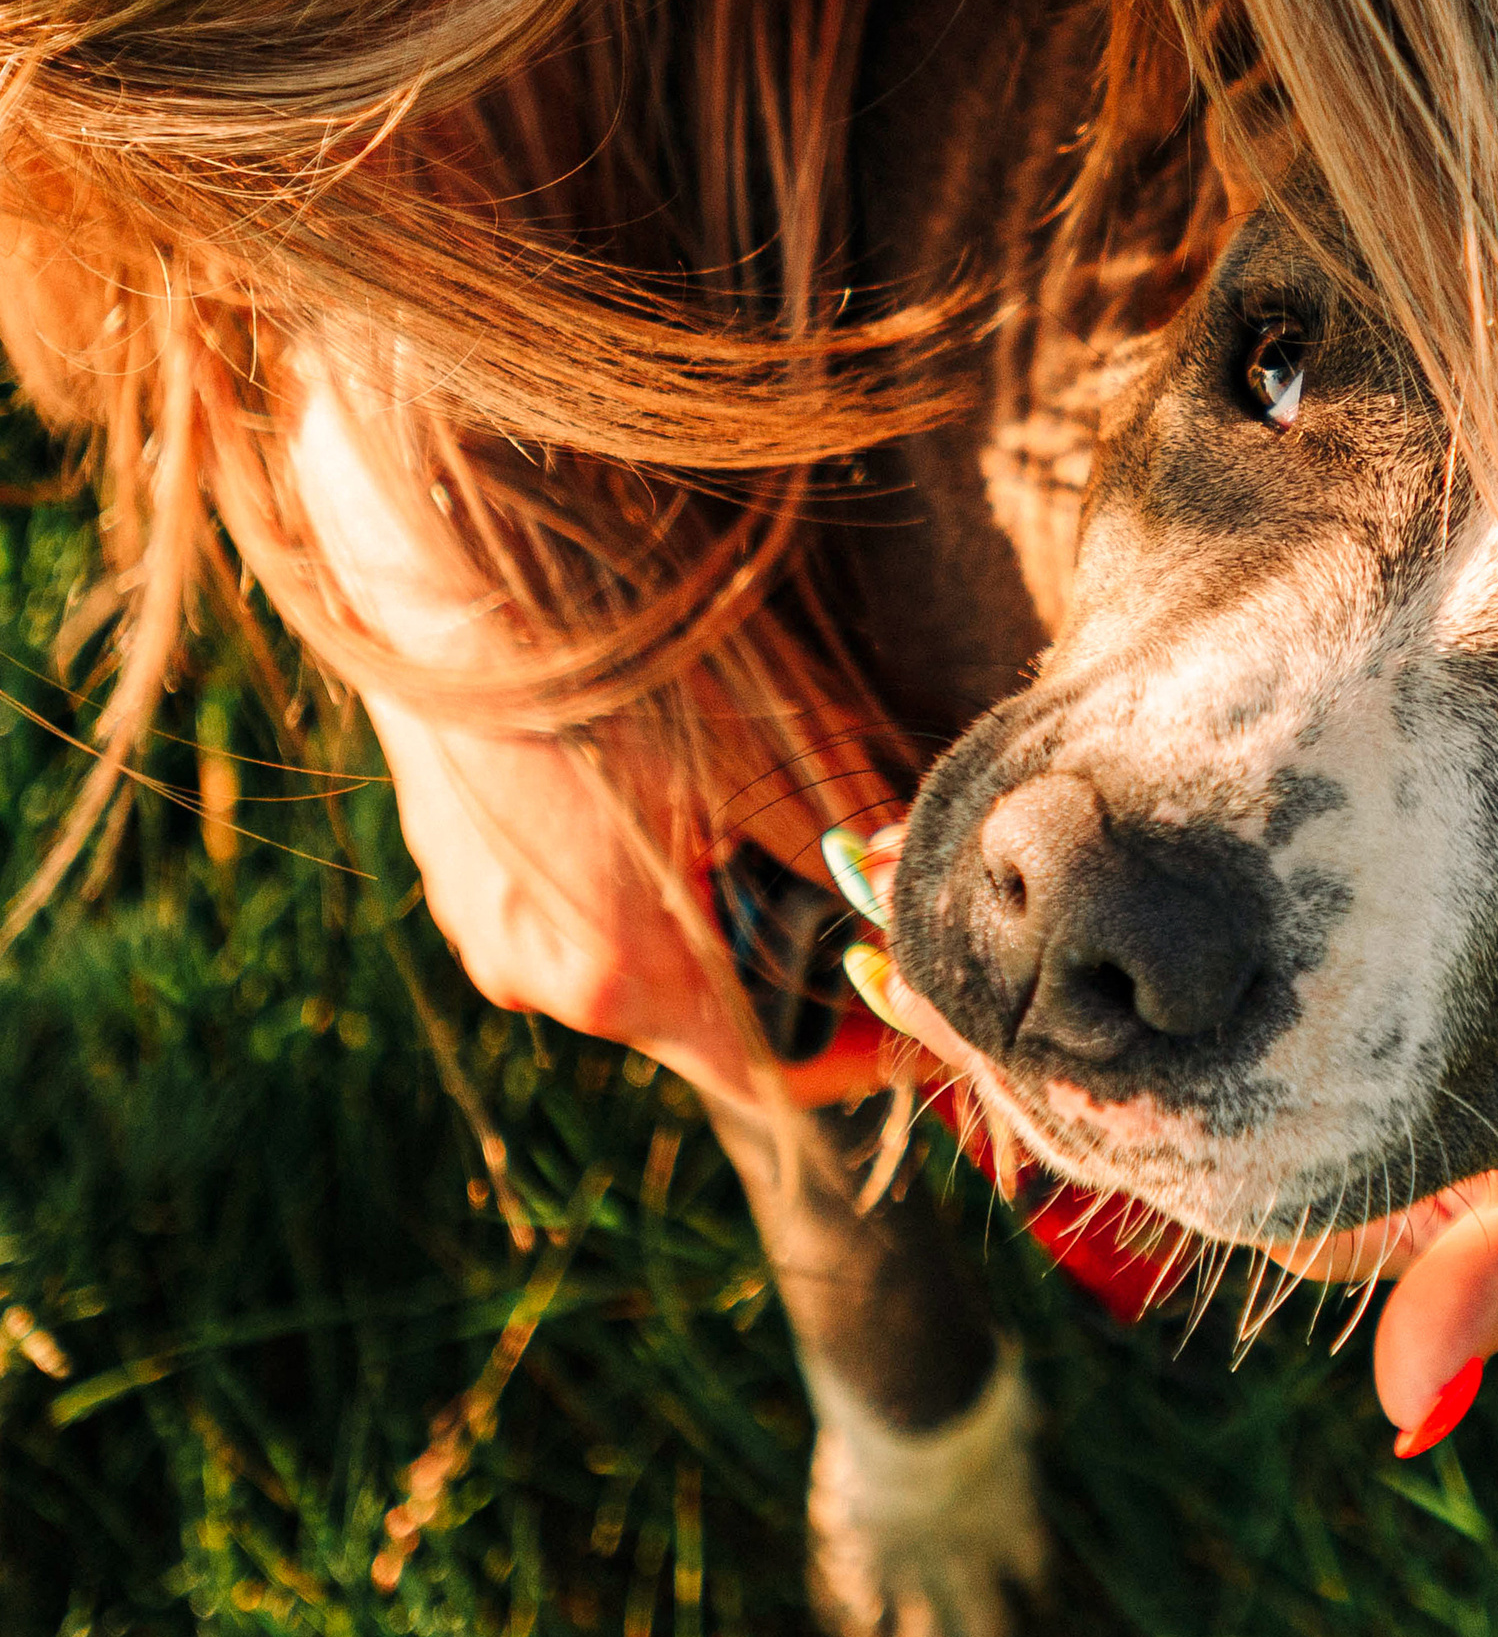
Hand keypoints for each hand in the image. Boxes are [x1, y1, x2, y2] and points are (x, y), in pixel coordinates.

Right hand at [290, 360, 901, 1109]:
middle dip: (783, 977)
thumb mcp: (778, 752)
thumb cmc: (626, 654)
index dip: (853, 1052)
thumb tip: (915, 895)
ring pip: (632, 966)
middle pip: (701, 1020)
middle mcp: (541, 980)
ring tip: (752, 840)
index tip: (904, 1011)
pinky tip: (655, 803)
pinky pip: (569, 916)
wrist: (444, 562)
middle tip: (843, 909)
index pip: (771, 1075)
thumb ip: (849, 850)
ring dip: (705, 928)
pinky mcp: (455, 877)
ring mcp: (483, 931)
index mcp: (625, 975)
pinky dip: (632, 889)